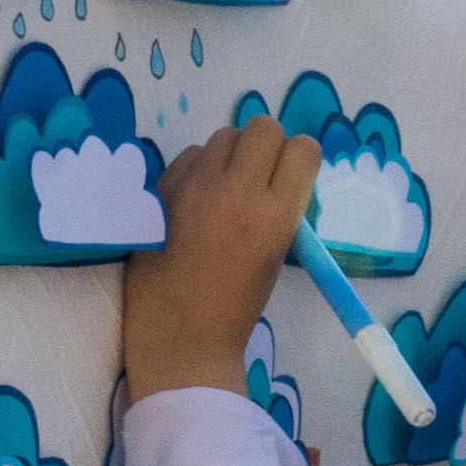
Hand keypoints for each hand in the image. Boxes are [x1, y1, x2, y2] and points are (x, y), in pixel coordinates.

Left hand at [120, 117, 318, 399]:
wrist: (181, 337)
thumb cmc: (236, 307)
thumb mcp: (275, 254)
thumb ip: (280, 209)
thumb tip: (278, 174)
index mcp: (275, 215)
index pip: (303, 149)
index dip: (299, 158)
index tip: (290, 174)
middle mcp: (238, 190)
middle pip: (263, 127)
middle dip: (266, 145)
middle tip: (258, 174)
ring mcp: (195, 187)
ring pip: (224, 135)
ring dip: (230, 153)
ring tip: (224, 188)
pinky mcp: (162, 190)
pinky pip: (190, 154)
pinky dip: (197, 167)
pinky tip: (194, 199)